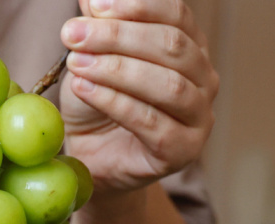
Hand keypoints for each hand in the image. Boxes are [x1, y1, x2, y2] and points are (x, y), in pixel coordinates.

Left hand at [58, 0, 218, 194]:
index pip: (176, 14)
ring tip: (76, 63)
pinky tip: (84, 89)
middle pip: (170, 45)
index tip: (93, 5)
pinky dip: (114, 102)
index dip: (136, 6)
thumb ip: (97, 26)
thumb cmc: (98, 104)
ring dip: (116, 69)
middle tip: (72, 34)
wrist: (92, 158)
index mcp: (189, 47)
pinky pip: (151, 122)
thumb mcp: (92, 57)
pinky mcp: (182, 150)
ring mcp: (198, 117)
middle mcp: (203, 78)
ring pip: (168, 84)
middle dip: (116, 36)